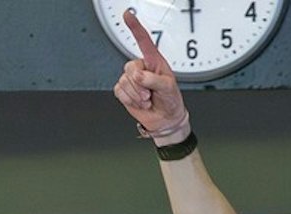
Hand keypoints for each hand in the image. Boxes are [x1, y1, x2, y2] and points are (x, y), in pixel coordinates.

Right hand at [112, 8, 191, 137]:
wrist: (166, 120)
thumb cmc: (170, 100)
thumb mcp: (169, 88)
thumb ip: (154, 79)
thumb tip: (138, 76)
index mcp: (153, 61)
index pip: (143, 41)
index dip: (135, 27)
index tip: (127, 15)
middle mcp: (141, 67)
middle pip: (130, 68)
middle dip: (140, 85)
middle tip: (150, 94)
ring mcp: (131, 79)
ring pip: (125, 81)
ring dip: (137, 95)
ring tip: (147, 100)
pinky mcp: (124, 90)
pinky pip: (120, 91)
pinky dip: (130, 100)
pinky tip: (139, 103)